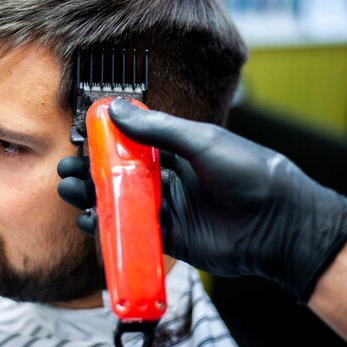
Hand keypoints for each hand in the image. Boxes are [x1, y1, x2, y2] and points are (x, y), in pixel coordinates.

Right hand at [58, 99, 346, 302]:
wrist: (280, 224)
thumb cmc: (249, 173)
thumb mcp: (202, 142)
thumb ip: (159, 129)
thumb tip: (117, 108)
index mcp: (180, 151)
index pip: (134, 144)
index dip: (106, 143)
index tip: (81, 140)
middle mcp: (173, 179)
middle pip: (123, 175)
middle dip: (93, 173)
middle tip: (66, 170)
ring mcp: (172, 209)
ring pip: (124, 204)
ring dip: (95, 199)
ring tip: (69, 192)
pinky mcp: (173, 238)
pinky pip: (136, 232)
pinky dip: (112, 228)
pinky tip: (91, 221)